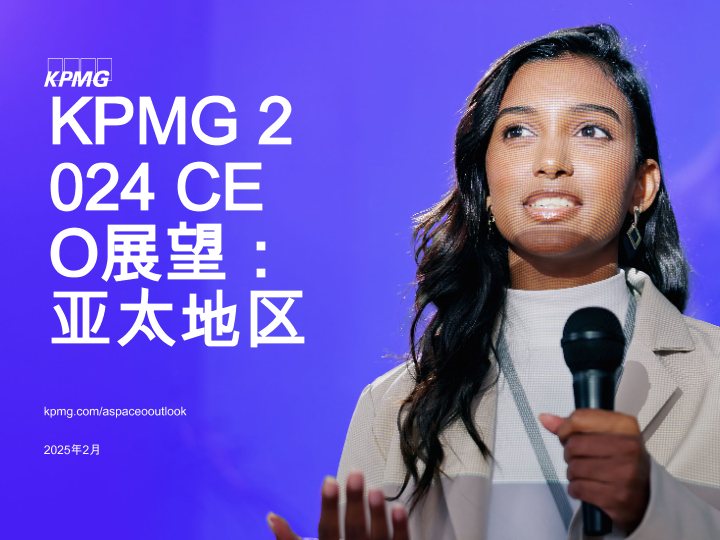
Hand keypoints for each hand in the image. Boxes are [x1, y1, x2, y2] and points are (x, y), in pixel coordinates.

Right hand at [267, 470, 409, 539]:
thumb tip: (271, 516)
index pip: (327, 532)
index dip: (328, 507)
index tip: (329, 480)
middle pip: (354, 531)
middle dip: (354, 502)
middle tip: (355, 473)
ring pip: (378, 538)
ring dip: (377, 514)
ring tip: (375, 489)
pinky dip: (400, 529)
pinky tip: (398, 508)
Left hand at [540, 409, 649, 532]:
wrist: (647, 496)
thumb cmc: (623, 461)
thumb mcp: (606, 435)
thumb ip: (574, 426)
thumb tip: (545, 418)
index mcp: (625, 426)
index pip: (580, 418)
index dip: (565, 429)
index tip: (567, 436)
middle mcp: (628, 448)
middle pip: (573, 445)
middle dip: (569, 454)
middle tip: (581, 458)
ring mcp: (624, 473)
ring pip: (573, 468)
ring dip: (573, 473)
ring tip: (587, 473)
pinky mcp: (616, 497)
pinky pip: (577, 488)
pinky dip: (576, 489)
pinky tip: (589, 487)